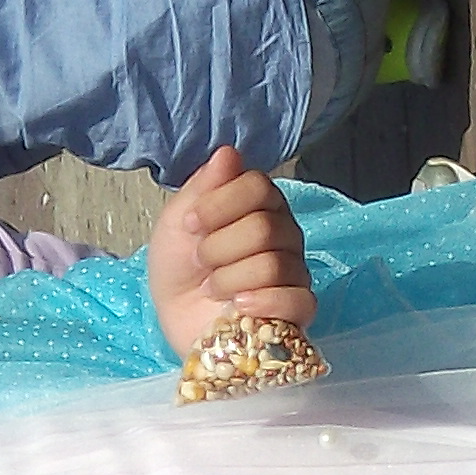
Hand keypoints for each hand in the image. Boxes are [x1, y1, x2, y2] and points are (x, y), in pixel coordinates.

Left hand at [145, 147, 311, 359]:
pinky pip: (297, 299)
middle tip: (202, 262)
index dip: (220, 203)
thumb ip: (203, 187)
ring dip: (229, 279)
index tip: (191, 223)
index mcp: (259, 205)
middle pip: (264, 227)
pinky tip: (238, 306)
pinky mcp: (299, 309)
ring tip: (213, 289)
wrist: (176, 321)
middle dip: (219, 248)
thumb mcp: (176, 223)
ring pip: (273, 264)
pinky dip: (260, 302)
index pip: (258, 185)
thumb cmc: (179, 270)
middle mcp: (284, 233)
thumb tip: (229, 153)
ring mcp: (295, 271)